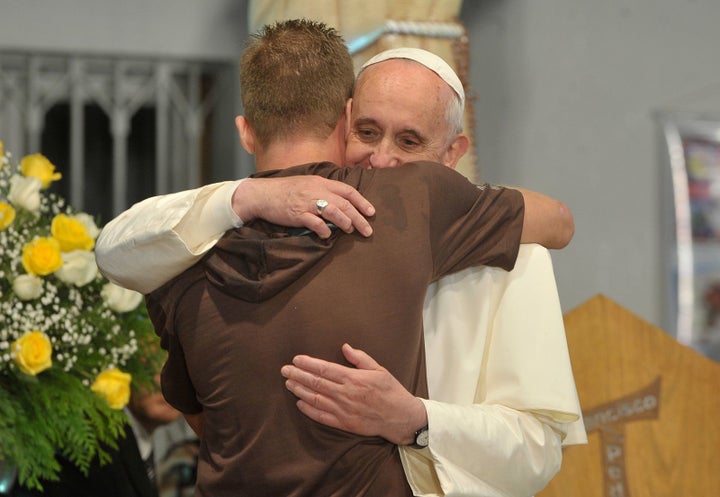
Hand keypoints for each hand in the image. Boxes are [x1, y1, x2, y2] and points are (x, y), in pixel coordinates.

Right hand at [234, 176, 374, 238]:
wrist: (262, 194)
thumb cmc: (285, 191)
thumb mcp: (307, 184)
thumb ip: (323, 191)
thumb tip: (340, 204)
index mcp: (321, 182)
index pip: (347, 190)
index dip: (362, 202)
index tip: (371, 213)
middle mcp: (316, 190)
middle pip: (344, 203)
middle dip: (359, 218)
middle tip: (368, 231)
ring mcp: (307, 202)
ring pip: (333, 211)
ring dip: (345, 222)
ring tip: (350, 231)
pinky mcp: (297, 214)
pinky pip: (315, 223)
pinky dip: (324, 230)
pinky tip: (327, 236)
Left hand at [280, 343, 426, 444]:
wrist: (400, 417)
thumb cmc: (390, 391)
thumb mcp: (378, 369)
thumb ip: (360, 358)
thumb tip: (344, 346)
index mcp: (353, 378)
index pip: (324, 369)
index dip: (308, 364)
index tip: (296, 359)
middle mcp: (345, 394)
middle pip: (316, 383)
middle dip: (298, 375)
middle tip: (285, 370)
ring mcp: (343, 410)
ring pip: (315, 399)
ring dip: (299, 390)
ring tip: (288, 384)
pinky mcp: (344, 423)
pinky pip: (322, 416)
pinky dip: (309, 410)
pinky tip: (300, 403)